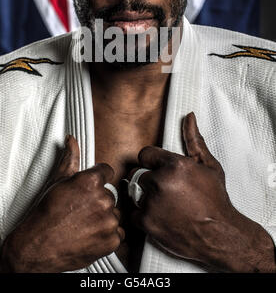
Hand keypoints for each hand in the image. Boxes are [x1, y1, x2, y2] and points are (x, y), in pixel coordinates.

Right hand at [0, 135, 123, 272]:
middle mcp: (102, 200)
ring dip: (103, 218)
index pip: (107, 171)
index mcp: (91, 182)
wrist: (38, 247)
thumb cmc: (46, 216)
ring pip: (113, 214)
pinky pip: (117, 233)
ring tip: (83, 223)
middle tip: (81, 210)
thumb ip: (69, 158)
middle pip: (109, 195)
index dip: (97, 179)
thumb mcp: (57, 182)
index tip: (90, 188)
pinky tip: (90, 234)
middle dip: (98, 200)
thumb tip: (71, 141)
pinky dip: (106, 235)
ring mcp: (108, 221)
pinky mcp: (111, 240)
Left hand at [130, 112, 275, 272]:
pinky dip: (144, 216)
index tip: (159, 171)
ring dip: (146, 198)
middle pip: (138, 174)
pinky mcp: (147, 221)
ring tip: (165, 205)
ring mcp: (152, 202)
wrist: (219, 235)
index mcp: (175, 165)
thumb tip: (189, 117)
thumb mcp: (209, 166)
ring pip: (135, 193)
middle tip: (166, 191)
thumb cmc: (215, 201)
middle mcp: (161, 181)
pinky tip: (160, 216)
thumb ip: (194, 140)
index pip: (145, 154)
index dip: (153, 163)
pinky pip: (133, 213)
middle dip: (149, 181)